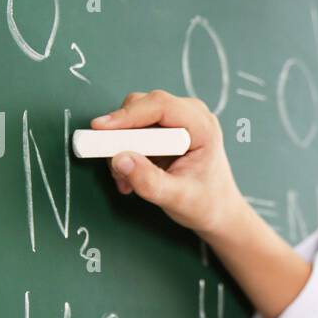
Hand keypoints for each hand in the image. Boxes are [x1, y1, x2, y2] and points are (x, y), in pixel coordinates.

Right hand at [92, 89, 246, 236]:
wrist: (216, 211)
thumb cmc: (206, 203)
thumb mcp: (178, 198)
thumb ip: (149, 181)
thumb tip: (119, 159)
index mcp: (203, 126)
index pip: (161, 106)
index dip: (128, 115)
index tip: (100, 128)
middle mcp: (189, 115)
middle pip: (141, 106)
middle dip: (120, 135)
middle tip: (112, 165)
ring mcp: (175, 120)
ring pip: (132, 119)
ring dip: (120, 147)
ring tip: (125, 180)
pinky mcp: (162, 130)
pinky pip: (132, 131)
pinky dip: (124, 152)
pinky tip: (129, 178)